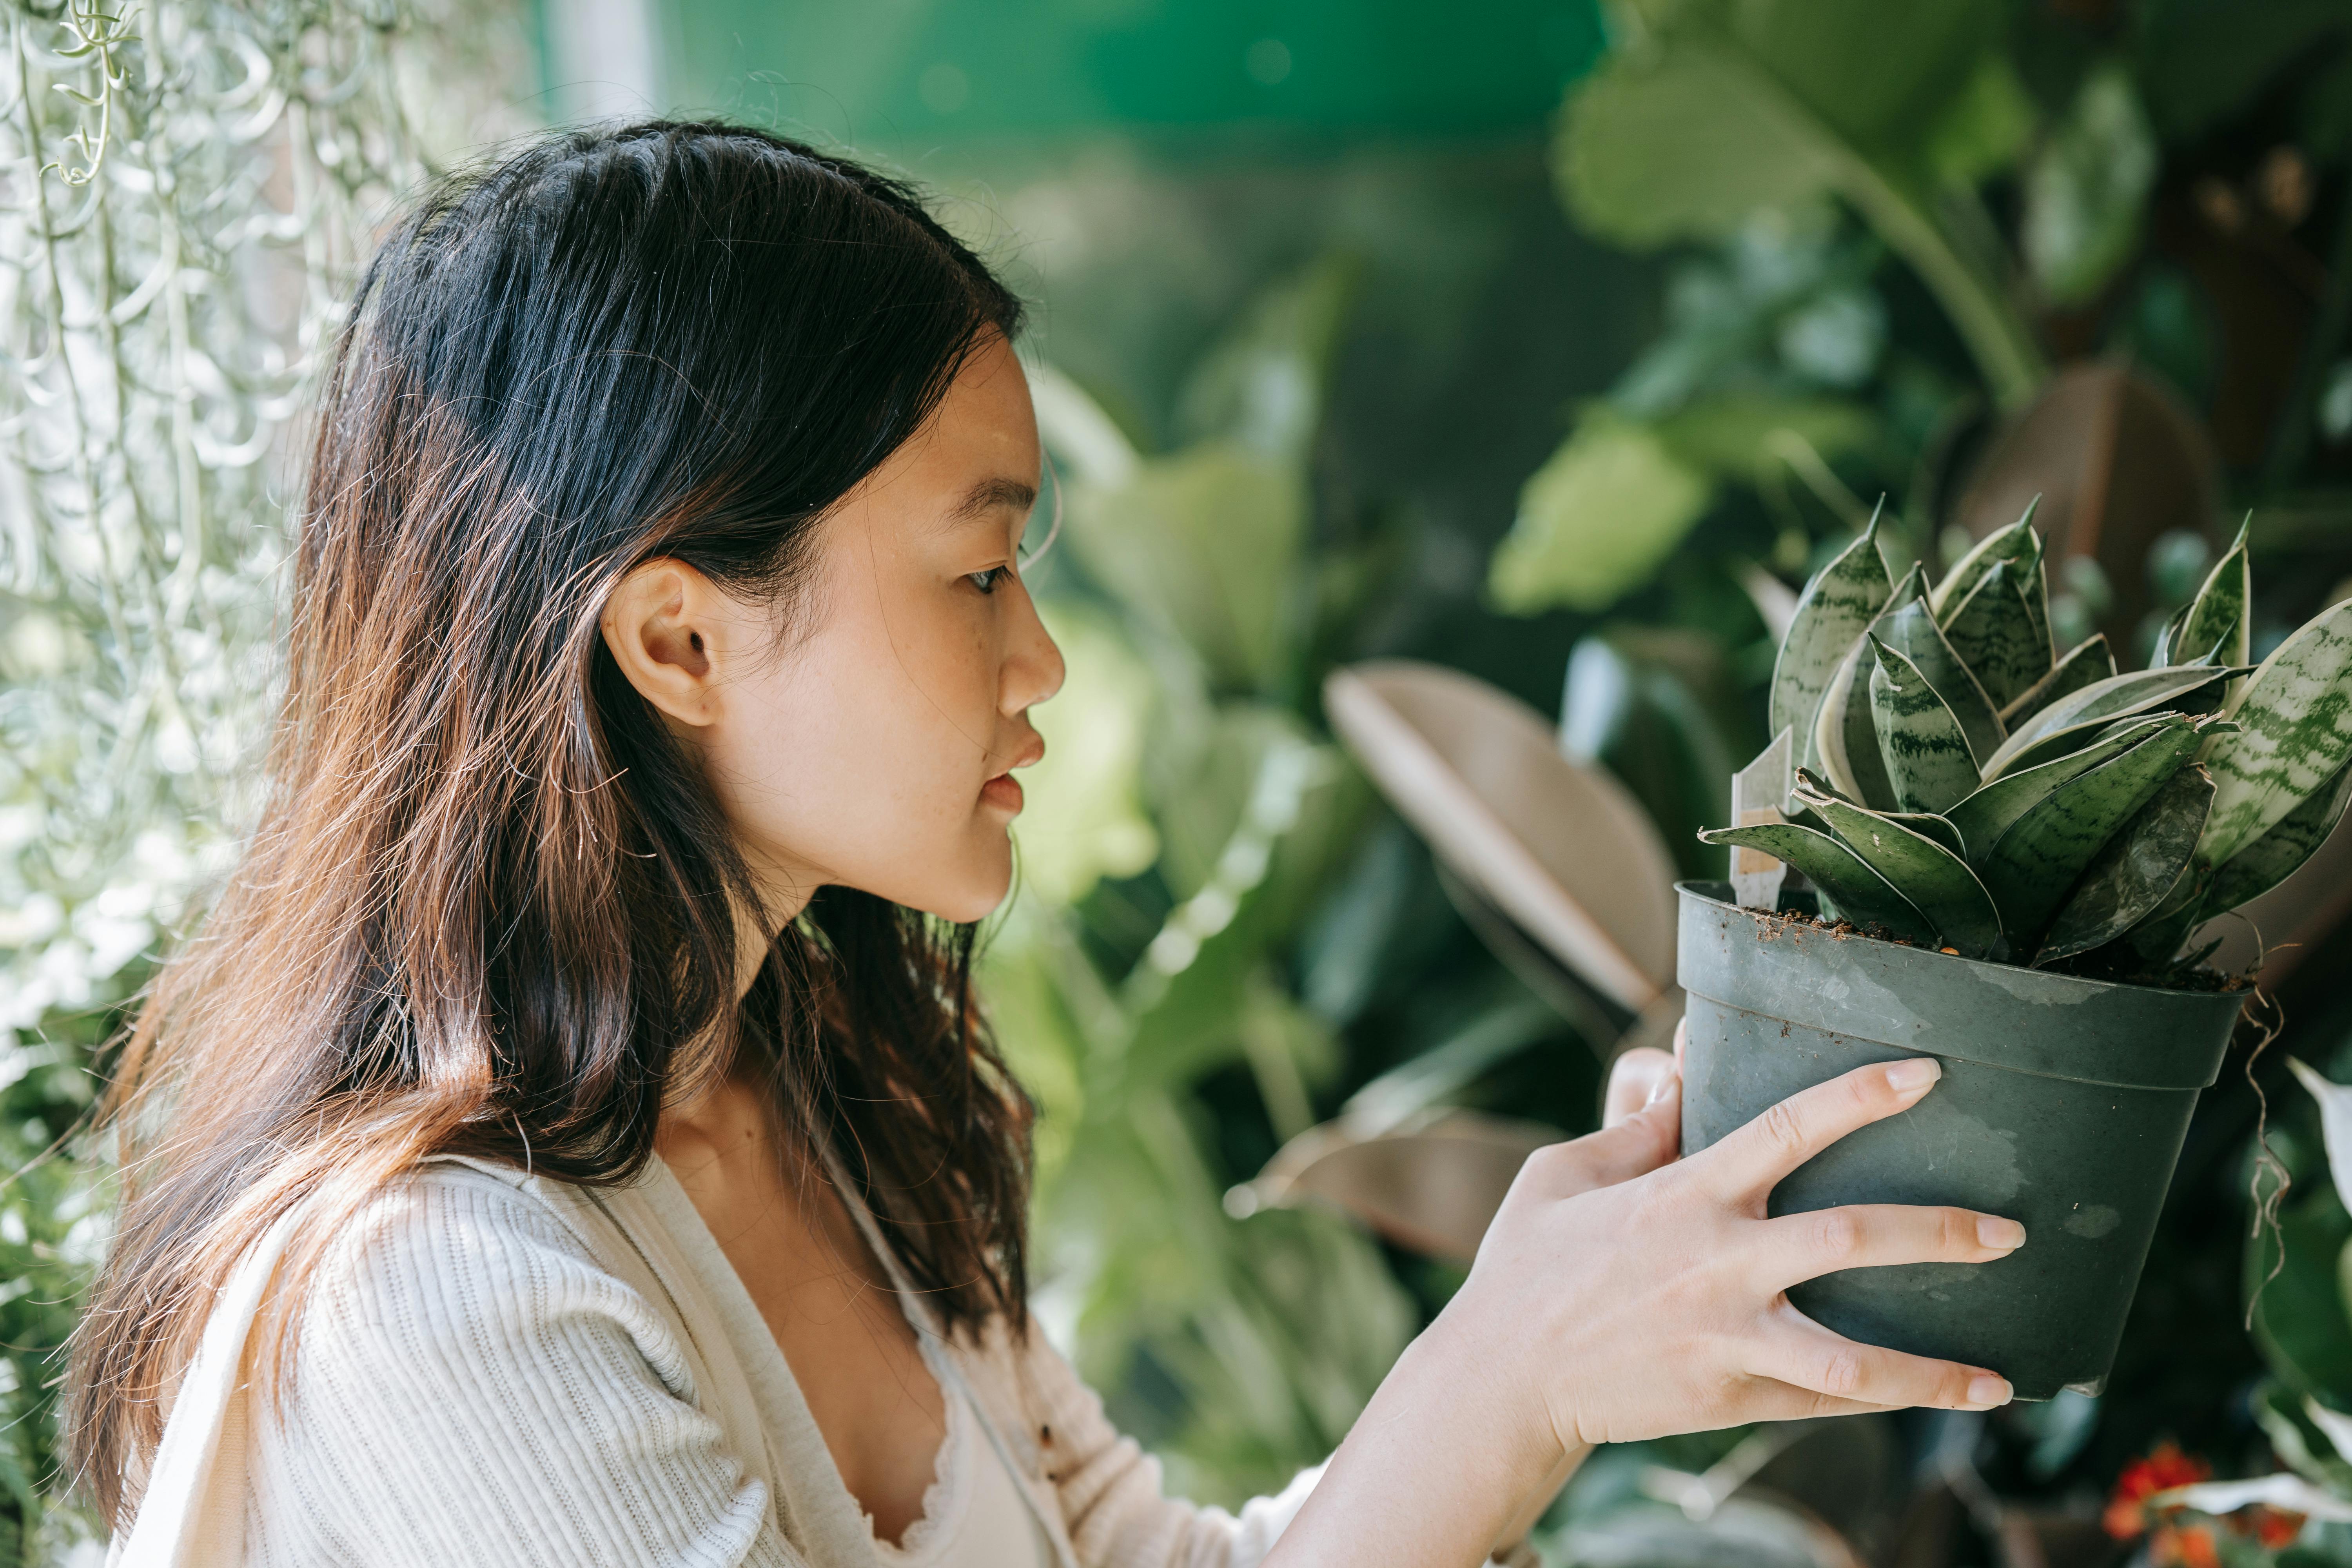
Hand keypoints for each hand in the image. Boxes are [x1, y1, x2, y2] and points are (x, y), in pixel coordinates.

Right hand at [1269, 1040, 2020, 1567]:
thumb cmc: (1528, 1266)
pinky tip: (1936, 1405)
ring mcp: (1727, 1338)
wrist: (1501, 1380)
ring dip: (1934, 1370)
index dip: (1860, 1095)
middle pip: (1851, 1238)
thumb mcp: (1564, 1173)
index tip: (1927, 1074)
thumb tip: (1677, 1063)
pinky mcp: (1727, 1397)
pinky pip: (1821, 1403)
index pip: (1786, 1128)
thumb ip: (1635, 1125)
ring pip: (1853, 1357)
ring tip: (2000, 1379)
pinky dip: (1881, 1404)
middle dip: (1940, 1233)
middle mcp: (1717, 1263)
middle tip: (2011, 1230)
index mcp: (1683, 1195)